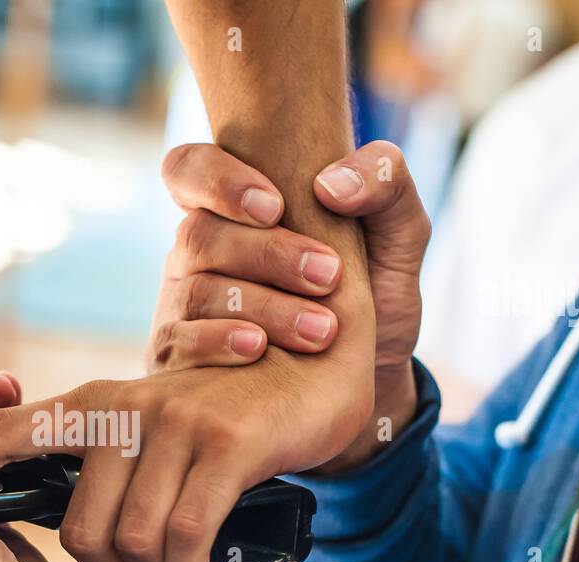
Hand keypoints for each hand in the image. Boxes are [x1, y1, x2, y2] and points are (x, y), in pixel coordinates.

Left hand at [0, 356, 368, 561]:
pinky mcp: (225, 443)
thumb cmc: (224, 417)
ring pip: (134, 540)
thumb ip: (108, 459)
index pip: (9, 428)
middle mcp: (125, 410)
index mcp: (96, 405)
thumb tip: (70, 528)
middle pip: (81, 530)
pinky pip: (186, 536)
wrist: (310, 372)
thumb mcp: (152, 425)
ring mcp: (175, 424)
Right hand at [151, 140, 430, 467]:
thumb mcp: (399, 233)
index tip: (275, 206)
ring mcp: (183, 305)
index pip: (189, 169)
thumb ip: (385, 182)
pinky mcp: (181, 358)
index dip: (217, 180)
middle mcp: (198, 252)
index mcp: (233, 209)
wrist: (370, 376)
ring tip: (322, 329)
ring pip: (196, 292)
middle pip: (199, 234)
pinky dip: (219, 342)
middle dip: (267, 254)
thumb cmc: (372, 293)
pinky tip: (259, 349)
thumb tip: (330, 183)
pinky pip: (179, 344)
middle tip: (328, 275)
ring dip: (262, 306)